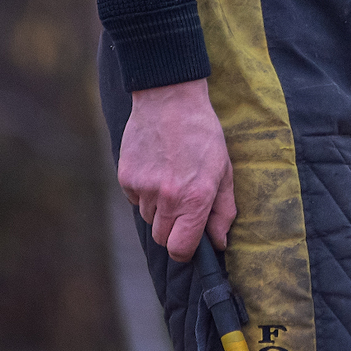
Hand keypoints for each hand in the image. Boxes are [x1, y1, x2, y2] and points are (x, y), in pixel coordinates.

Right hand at [119, 78, 235, 261]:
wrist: (169, 100)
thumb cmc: (203, 134)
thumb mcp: (224, 170)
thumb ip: (223, 210)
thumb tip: (219, 242)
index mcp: (195, 198)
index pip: (180, 249)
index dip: (185, 250)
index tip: (189, 241)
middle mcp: (167, 198)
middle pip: (162, 238)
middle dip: (173, 228)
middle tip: (184, 202)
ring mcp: (143, 189)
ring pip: (148, 218)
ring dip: (159, 208)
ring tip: (171, 178)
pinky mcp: (126, 178)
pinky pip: (135, 200)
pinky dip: (145, 192)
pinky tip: (156, 168)